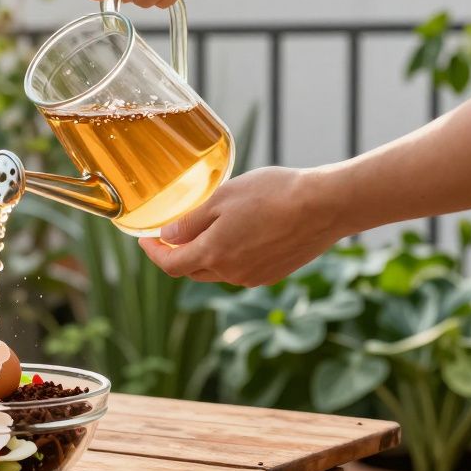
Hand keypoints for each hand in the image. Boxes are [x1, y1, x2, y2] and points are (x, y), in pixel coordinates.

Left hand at [138, 167, 346, 286]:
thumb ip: (191, 220)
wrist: (325, 206)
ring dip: (206, 254)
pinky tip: (241, 233)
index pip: (171, 265)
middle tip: (173, 232)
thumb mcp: (222, 198)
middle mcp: (231, 273)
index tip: (146, 240)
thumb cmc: (273, 194)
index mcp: (214, 254)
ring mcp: (254, 276)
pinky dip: (231, 256)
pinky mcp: (273, 274)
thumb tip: (168, 235)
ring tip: (210, 227)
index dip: (154, 253)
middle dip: (178, 253)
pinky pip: (241, 269)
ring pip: (218, 270)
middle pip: (192, 270)